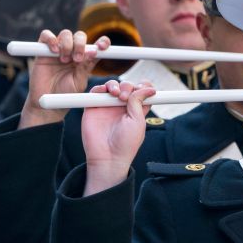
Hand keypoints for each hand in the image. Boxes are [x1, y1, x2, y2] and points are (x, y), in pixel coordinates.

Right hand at [19, 29, 109, 128]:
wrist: (47, 103)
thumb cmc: (65, 94)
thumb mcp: (79, 81)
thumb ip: (86, 67)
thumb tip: (94, 51)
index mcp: (85, 59)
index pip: (96, 45)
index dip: (102, 42)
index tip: (103, 47)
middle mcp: (73, 52)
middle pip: (80, 36)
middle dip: (80, 44)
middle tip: (77, 59)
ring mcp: (58, 50)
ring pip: (66, 34)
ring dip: (67, 44)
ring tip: (64, 60)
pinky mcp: (43, 50)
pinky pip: (46, 35)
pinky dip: (51, 39)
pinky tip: (54, 51)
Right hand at [82, 80, 154, 195]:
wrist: (107, 157)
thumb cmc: (125, 144)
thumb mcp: (137, 121)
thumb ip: (139, 102)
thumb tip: (149, 88)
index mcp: (136, 111)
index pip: (141, 93)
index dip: (143, 87)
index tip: (144, 88)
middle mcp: (122, 107)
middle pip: (127, 87)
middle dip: (128, 86)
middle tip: (125, 97)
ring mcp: (107, 107)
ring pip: (112, 87)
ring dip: (115, 85)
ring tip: (116, 94)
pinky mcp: (93, 108)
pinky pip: (96, 92)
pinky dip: (100, 88)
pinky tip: (105, 91)